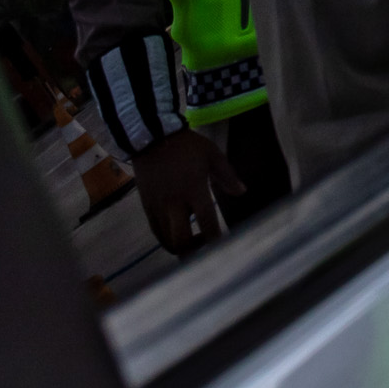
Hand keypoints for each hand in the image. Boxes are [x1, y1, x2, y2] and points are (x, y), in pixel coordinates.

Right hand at [132, 128, 248, 255]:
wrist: (151, 136)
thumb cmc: (186, 146)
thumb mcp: (212, 155)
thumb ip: (227, 176)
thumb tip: (242, 192)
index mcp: (193, 190)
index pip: (206, 221)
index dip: (216, 238)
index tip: (225, 246)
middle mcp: (174, 204)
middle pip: (181, 241)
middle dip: (196, 251)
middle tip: (207, 243)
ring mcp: (157, 207)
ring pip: (167, 241)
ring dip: (182, 246)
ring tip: (194, 237)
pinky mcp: (146, 207)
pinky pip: (156, 232)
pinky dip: (168, 238)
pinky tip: (179, 231)